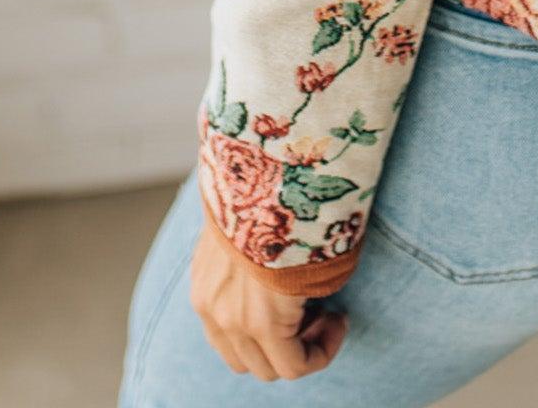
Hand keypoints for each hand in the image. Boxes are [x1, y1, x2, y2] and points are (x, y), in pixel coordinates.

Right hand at [190, 220, 348, 381]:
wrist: (265, 170)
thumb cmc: (304, 216)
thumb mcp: (326, 268)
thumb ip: (313, 303)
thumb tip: (317, 312)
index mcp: (262, 322)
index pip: (293, 368)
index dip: (323, 351)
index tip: (339, 318)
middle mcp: (229, 320)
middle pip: (263, 367)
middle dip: (295, 348)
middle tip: (318, 316)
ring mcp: (208, 302)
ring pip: (235, 353)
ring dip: (264, 343)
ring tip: (289, 308)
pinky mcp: (198, 281)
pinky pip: (217, 325)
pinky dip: (241, 322)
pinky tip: (263, 291)